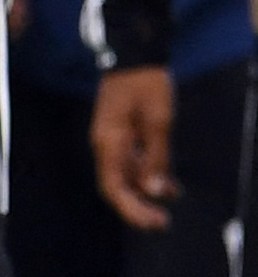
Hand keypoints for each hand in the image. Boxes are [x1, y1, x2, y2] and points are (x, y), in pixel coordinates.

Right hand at [94, 65, 177, 230]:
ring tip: (172, 198)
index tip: (156, 221)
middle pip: (115, 186)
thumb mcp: (159, 121)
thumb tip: (155, 190)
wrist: (134, 56)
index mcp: (109, 143)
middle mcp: (104, 145)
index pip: (114, 187)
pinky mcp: (119, 134)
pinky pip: (129, 162)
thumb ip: (156, 157)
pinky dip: (146, 174)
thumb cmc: (146, 85)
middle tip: (163, 221)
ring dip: (144, 191)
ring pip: (123, 175)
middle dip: (138, 206)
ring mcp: (110, 140)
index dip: (133, 209)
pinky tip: (167, 181)